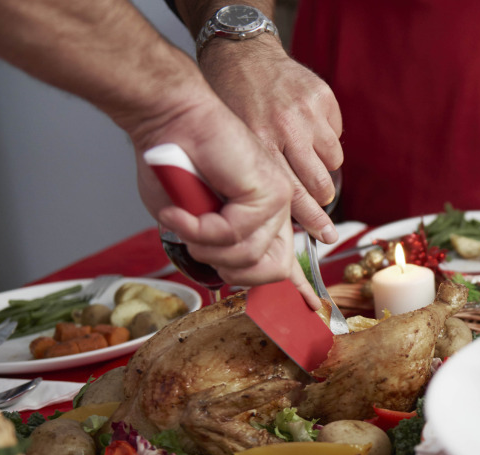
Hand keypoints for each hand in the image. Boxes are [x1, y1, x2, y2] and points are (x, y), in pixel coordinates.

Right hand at [131, 94, 323, 311]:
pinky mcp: (269, 191)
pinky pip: (234, 234)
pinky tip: (182, 211)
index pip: (287, 262)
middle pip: (271, 271)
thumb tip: (226, 271)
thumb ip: (212, 245)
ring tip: (183, 217)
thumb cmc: (171, 165)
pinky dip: (200, 228)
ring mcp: (276, 201)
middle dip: (228, 269)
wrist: (168, 119)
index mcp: (262, 219)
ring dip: (205, 245)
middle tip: (197, 242)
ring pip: (248, 256)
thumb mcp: (189, 219)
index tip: (311, 309)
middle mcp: (276, 211)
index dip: (298, 289)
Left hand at [199, 39, 343, 243]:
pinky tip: (307, 129)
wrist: (241, 54)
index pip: (293, 193)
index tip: (326, 237)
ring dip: (323, 166)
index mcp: (260, 143)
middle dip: (321, 197)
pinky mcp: (322, 97)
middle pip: (320, 182)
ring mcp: (307, 112)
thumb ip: (257, 174)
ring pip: (333, 161)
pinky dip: (325, 138)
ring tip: (306, 157)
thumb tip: (279, 215)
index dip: (312, 219)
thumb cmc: (232, 103)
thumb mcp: (234, 141)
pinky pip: (336, 134)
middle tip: (319, 199)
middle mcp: (286, 128)